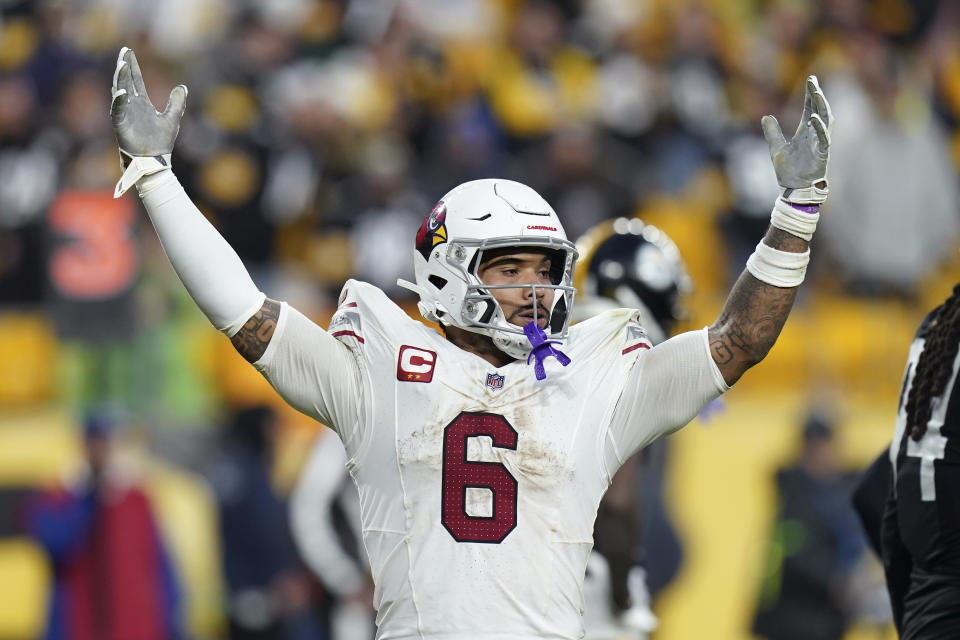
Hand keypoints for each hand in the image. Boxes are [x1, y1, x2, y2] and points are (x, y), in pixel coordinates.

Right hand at [110, 47, 187, 195]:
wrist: (155, 161)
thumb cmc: (161, 142)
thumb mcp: (172, 119)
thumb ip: (177, 103)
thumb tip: (182, 87)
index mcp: (142, 102)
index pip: (136, 79)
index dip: (132, 66)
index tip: (129, 51)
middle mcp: (132, 105)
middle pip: (126, 81)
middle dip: (124, 66)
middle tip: (124, 51)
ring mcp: (125, 114)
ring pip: (120, 92)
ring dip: (120, 79)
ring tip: (122, 65)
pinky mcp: (121, 125)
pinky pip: (118, 110)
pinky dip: (119, 101)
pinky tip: (122, 92)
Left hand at [761, 75, 832, 203]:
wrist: (794, 189)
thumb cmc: (789, 170)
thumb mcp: (776, 148)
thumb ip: (772, 132)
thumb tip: (765, 116)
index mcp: (804, 132)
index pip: (809, 109)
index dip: (810, 95)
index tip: (810, 81)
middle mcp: (814, 135)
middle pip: (819, 110)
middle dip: (816, 96)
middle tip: (812, 82)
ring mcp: (819, 143)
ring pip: (824, 121)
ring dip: (821, 107)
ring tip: (816, 93)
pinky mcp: (822, 154)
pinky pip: (823, 138)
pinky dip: (819, 128)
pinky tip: (814, 118)